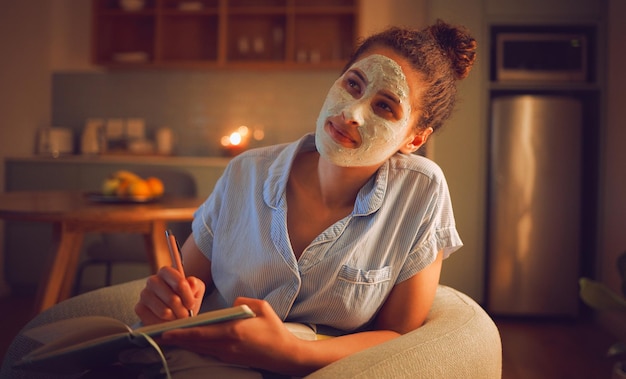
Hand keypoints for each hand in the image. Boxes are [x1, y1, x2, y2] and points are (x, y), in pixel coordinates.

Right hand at [135, 266, 205, 324]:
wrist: (174, 312)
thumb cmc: (185, 299)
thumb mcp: (196, 290)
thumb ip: (195, 285)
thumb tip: (191, 282)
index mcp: (166, 272)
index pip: (180, 283)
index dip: (188, 296)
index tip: (191, 304)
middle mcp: (153, 280)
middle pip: (172, 299)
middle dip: (182, 310)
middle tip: (185, 315)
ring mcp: (144, 294)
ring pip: (164, 311)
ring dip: (174, 318)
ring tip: (177, 317)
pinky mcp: (139, 307)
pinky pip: (154, 320)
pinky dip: (164, 324)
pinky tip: (167, 321)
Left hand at [160, 297, 306, 374]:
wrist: (285, 355)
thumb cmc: (274, 329)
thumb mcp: (261, 307)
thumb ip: (242, 301)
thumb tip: (230, 304)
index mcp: (233, 331)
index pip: (201, 333)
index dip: (181, 334)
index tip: (166, 332)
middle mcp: (227, 346)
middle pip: (195, 343)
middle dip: (176, 340)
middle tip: (158, 335)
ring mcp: (228, 354)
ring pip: (200, 349)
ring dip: (185, 344)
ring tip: (169, 338)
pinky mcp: (230, 358)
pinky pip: (209, 351)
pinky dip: (197, 346)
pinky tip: (190, 342)